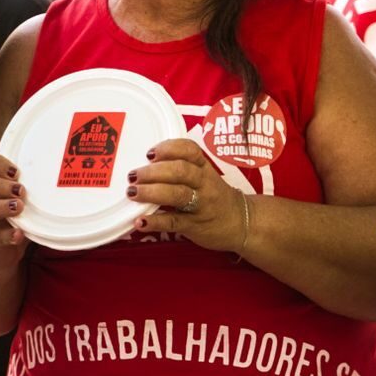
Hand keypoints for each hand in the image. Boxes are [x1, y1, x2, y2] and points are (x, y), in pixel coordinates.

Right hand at [0, 151, 29, 267]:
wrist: (5, 250)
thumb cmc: (17, 212)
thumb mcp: (23, 192)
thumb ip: (31, 180)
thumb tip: (64, 167)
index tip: (15, 171)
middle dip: (0, 184)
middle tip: (21, 190)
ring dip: (1, 206)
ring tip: (20, 207)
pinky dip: (7, 235)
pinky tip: (19, 233)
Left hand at [126, 138, 248, 253]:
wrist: (242, 223)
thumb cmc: (216, 197)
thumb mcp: (206, 177)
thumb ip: (182, 169)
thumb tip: (145, 165)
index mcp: (205, 168)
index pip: (190, 150)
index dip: (168, 148)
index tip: (149, 153)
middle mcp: (204, 184)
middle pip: (180, 171)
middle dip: (154, 171)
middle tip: (133, 175)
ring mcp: (201, 205)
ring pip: (178, 194)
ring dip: (152, 192)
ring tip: (133, 192)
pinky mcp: (195, 226)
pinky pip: (175, 222)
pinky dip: (156, 222)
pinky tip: (140, 221)